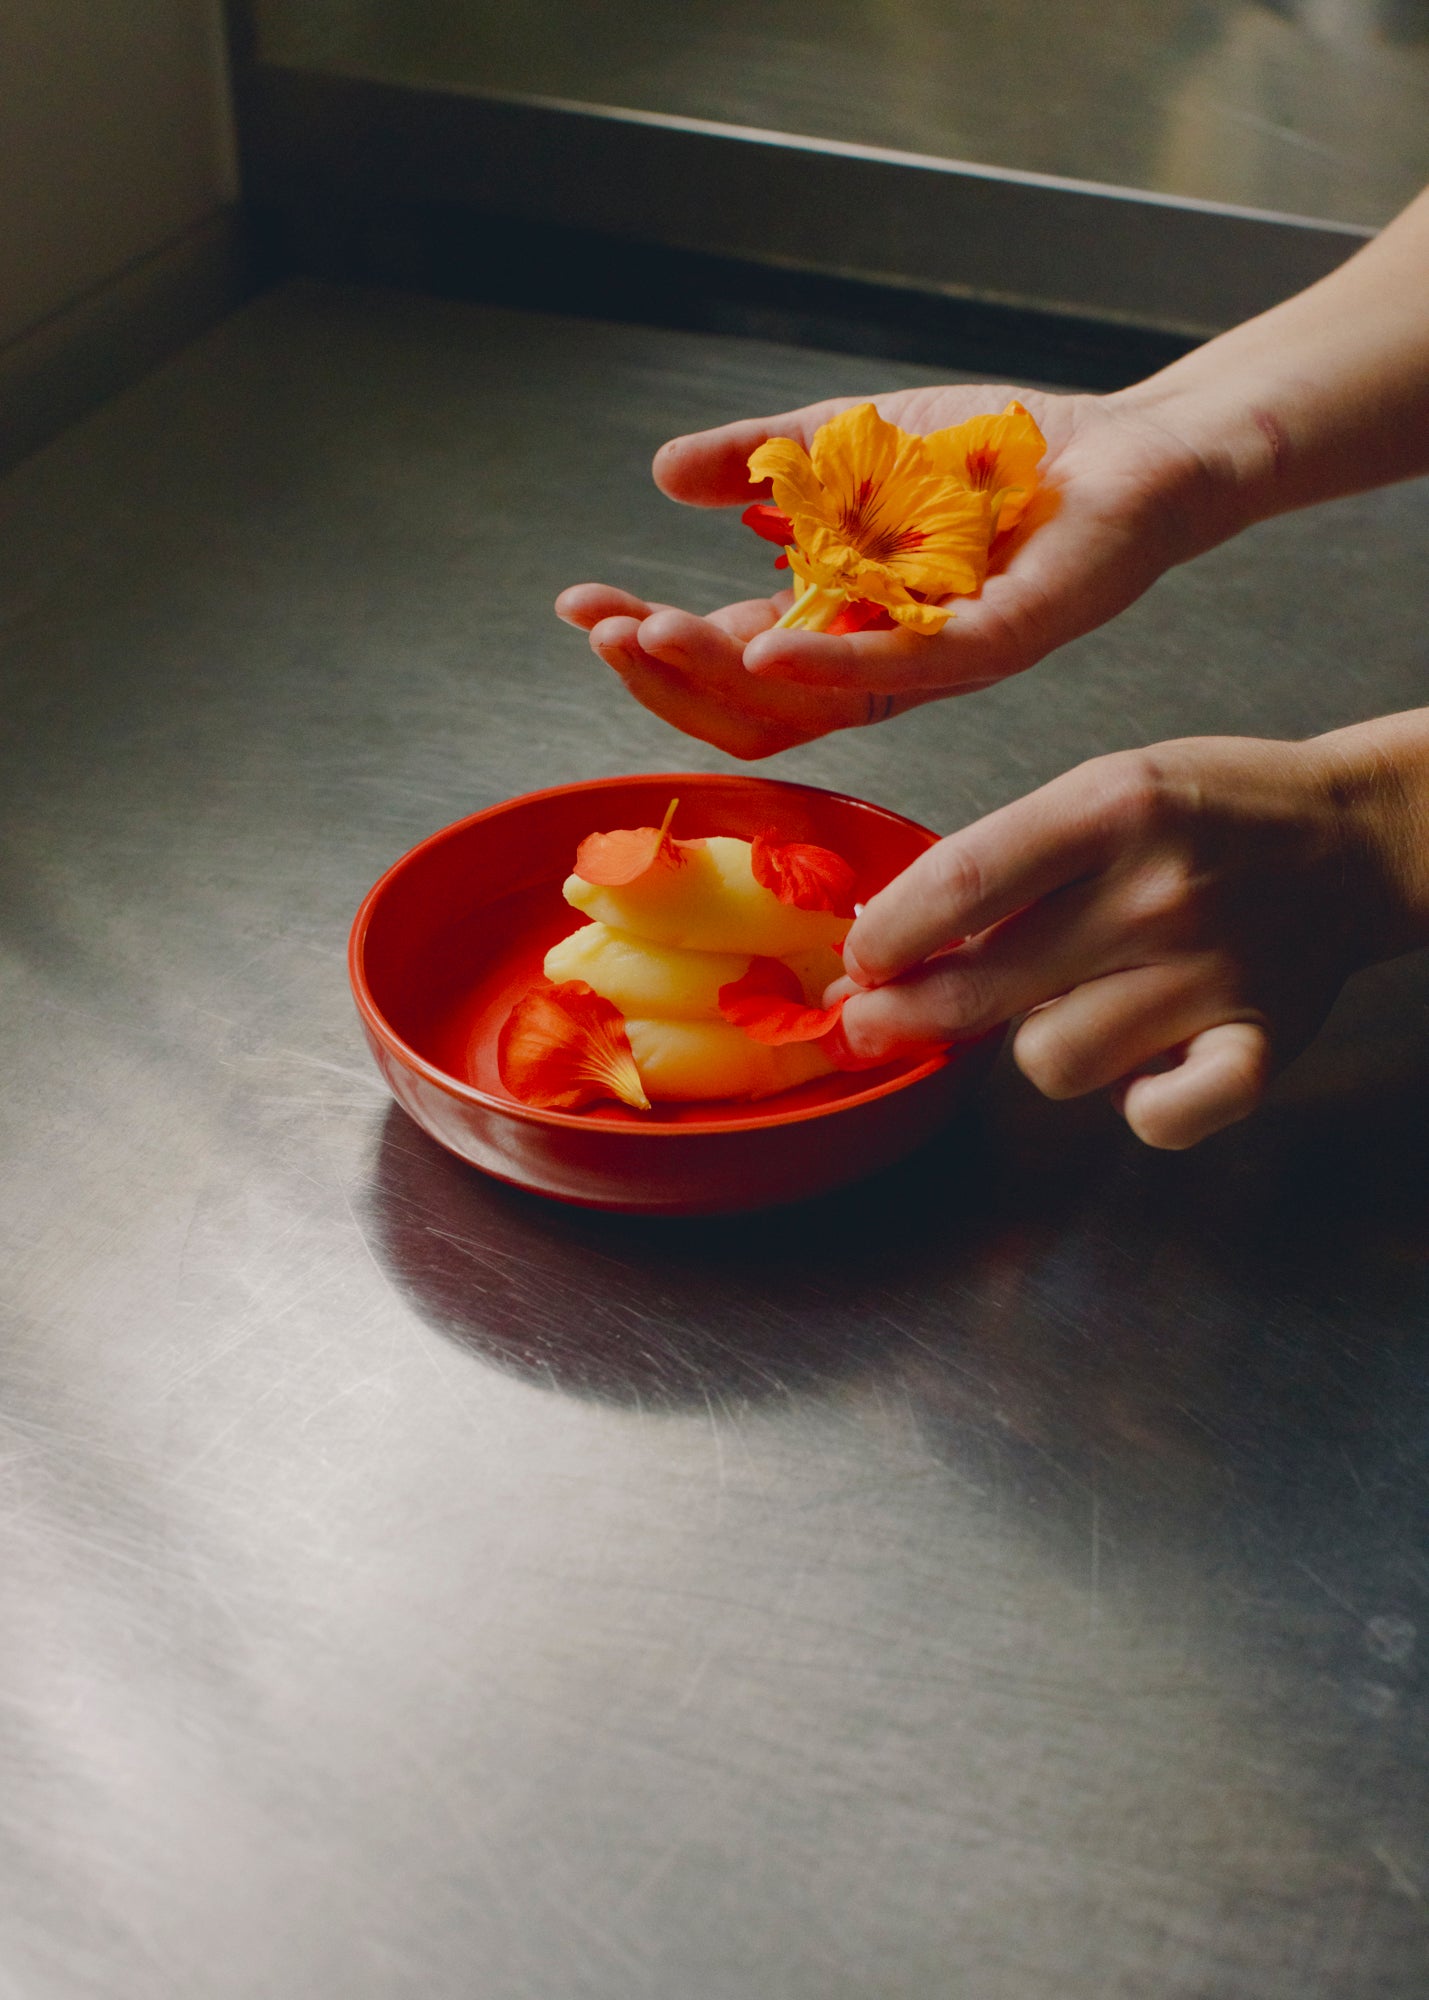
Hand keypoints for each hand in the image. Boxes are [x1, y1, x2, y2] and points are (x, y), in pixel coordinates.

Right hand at [557, 383, 1222, 756]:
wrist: (1127, 443)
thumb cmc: (997, 455)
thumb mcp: (847, 442)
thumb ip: (759, 460)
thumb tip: (664, 473)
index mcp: (839, 625)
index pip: (728, 663)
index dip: (650, 646)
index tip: (583, 607)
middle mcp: (880, 663)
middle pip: (754, 709)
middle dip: (667, 676)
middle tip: (608, 633)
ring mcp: (935, 663)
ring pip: (812, 706)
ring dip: (721, 677)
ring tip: (653, 636)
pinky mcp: (998, 643)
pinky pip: (904, 674)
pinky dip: (827, 665)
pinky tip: (762, 648)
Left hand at [834, 724, 1428, 1149]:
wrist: (1351, 839)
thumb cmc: (1202, 815)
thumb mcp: (1099, 792)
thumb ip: (1003, 865)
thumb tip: (885, 948)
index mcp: (1109, 808)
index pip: (959, 885)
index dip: (885, 939)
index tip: (859, 963)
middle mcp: (1157, 893)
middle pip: (983, 989)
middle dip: (905, 1017)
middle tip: (874, 1024)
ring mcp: (1211, 976)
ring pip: (1051, 1061)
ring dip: (1036, 1045)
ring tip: (1068, 1007)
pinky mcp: (1258, 1045)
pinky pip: (1156, 1120)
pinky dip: (1136, 1107)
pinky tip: (1139, 1066)